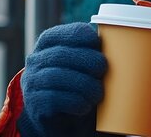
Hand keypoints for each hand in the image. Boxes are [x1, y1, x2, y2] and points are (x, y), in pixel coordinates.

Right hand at [17, 22, 106, 136]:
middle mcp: (35, 60)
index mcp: (47, 44)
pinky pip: (53, 99)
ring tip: (98, 92)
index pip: (59, 33)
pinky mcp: (35, 103)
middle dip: (86, 60)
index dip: (79, 35)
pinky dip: (74, 101)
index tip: (97, 41)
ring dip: (83, 84)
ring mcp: (32, 81)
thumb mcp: (82, 64)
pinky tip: (85, 105)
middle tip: (103, 69)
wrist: (60, 118)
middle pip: (60, 55)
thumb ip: (91, 51)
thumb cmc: (77, 83)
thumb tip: (118, 45)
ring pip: (56, 77)